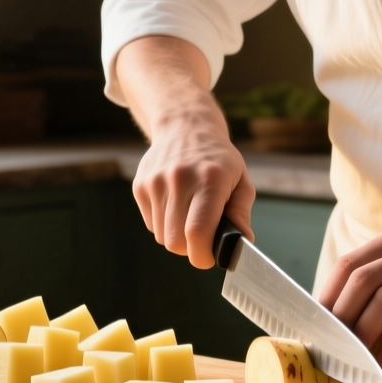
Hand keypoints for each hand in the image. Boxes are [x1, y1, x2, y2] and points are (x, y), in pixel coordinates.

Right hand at [115, 36, 257, 267]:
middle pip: (175, 242)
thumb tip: (241, 244)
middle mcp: (179, 179)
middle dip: (190, 249)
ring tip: (189, 215)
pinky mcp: (140, 185)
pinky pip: (151, 224)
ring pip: (161, 237)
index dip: (203, 255)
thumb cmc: (218, 160)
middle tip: (203, 239)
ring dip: (177, 236)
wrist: (185, 126)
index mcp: (210, 179)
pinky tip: (175, 205)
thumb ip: (241, 214)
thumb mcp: (241, 181)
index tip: (210, 256)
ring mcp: (155, 182)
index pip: (198, 231)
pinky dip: (164, 224)